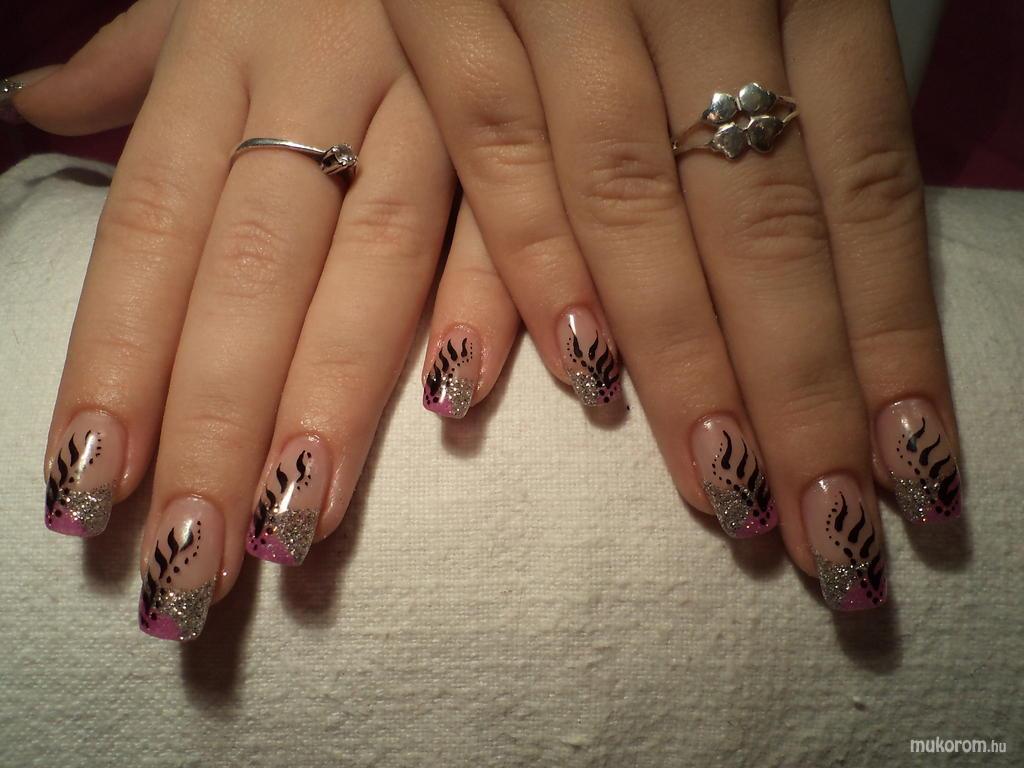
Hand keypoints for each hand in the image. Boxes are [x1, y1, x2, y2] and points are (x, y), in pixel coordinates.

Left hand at [15, 0, 517, 639]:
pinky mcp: (523, 114)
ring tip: (292, 528)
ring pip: (374, 261)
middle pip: (253, 272)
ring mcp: (429, 98)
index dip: (119, 359)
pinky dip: (491, 299)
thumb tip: (29, 100)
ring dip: (334, 400)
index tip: (89, 485)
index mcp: (226, 51)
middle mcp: (319, 80)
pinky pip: (509, 212)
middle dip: (215, 424)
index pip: (154, 228)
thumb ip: (131, 53)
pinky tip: (459, 399)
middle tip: (183, 566)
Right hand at [384, 0, 961, 609]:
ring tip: (727, 493)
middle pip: (758, 220)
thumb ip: (814, 107)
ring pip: (631, 199)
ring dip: (680, 355)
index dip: (887, 339)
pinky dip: (526, 258)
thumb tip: (859, 290)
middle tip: (827, 533)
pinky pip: (489, 143)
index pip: (862, 192)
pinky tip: (577, 376)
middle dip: (797, 386)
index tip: (909, 471)